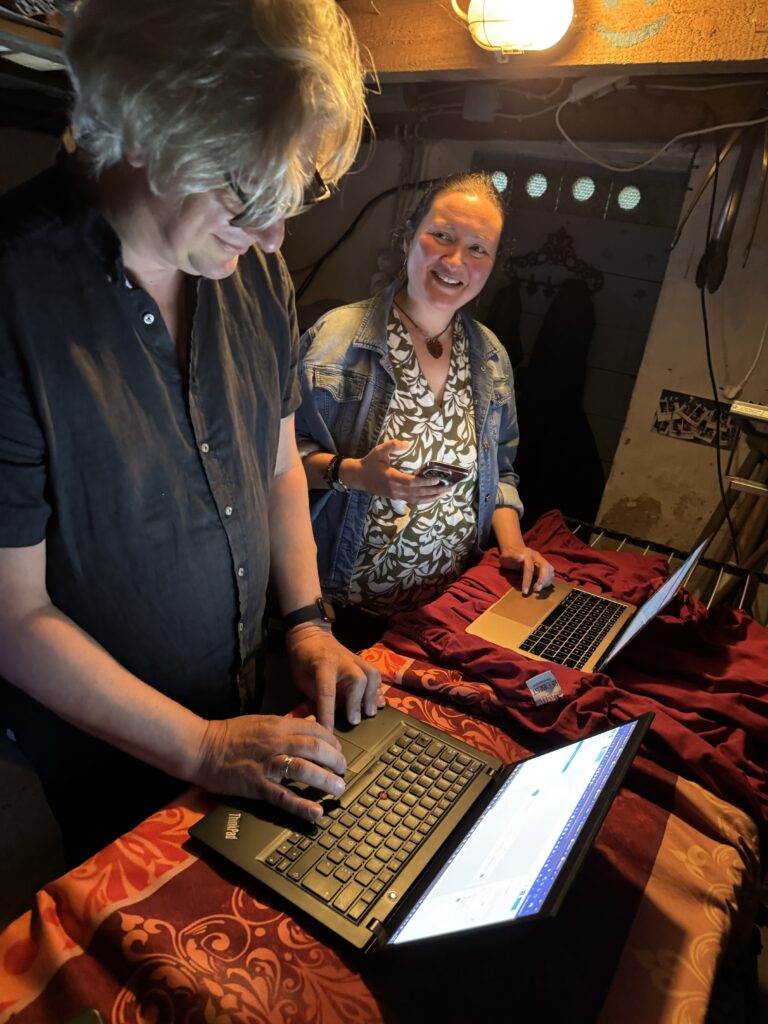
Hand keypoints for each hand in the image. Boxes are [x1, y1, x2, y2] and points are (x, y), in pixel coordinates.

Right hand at [194, 712, 345, 821]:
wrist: (201, 747)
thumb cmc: (230, 734)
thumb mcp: (263, 721)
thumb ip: (289, 723)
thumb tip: (313, 723)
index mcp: (279, 725)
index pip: (316, 730)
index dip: (333, 742)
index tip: (338, 752)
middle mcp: (276, 742)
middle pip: (316, 748)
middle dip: (336, 760)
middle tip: (343, 771)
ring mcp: (267, 764)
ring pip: (305, 769)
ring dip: (326, 780)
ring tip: (338, 788)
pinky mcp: (256, 785)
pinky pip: (283, 796)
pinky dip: (302, 806)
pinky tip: (316, 813)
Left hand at [285, 622, 383, 729]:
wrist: (312, 633)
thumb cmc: (302, 657)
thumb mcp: (300, 677)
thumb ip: (314, 695)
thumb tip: (324, 717)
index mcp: (323, 664)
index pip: (327, 691)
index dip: (328, 712)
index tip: (328, 730)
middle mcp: (342, 661)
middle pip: (358, 679)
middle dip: (357, 702)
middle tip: (354, 721)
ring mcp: (355, 659)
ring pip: (372, 675)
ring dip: (373, 695)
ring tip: (370, 712)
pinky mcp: (362, 661)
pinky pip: (375, 674)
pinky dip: (378, 689)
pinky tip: (377, 702)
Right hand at [344, 439, 451, 504]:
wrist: (358, 477)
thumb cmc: (370, 463)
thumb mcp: (379, 451)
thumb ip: (392, 446)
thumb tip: (407, 444)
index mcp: (391, 477)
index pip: (411, 482)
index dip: (425, 482)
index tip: (437, 479)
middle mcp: (395, 489)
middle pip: (417, 493)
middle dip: (434, 491)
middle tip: (448, 487)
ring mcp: (395, 495)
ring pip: (416, 499)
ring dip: (432, 497)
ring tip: (444, 493)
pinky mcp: (396, 497)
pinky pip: (413, 501)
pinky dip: (424, 500)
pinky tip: (433, 497)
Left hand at [500, 545, 554, 594]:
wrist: (514, 549)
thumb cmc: (508, 555)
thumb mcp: (506, 555)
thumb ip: (512, 556)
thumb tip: (521, 557)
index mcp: (527, 553)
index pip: (529, 568)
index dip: (527, 581)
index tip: (525, 591)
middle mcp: (537, 556)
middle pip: (545, 567)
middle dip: (542, 580)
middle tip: (537, 590)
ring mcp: (541, 560)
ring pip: (550, 570)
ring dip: (546, 581)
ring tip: (538, 589)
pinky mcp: (544, 565)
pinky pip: (550, 572)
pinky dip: (548, 580)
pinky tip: (542, 586)